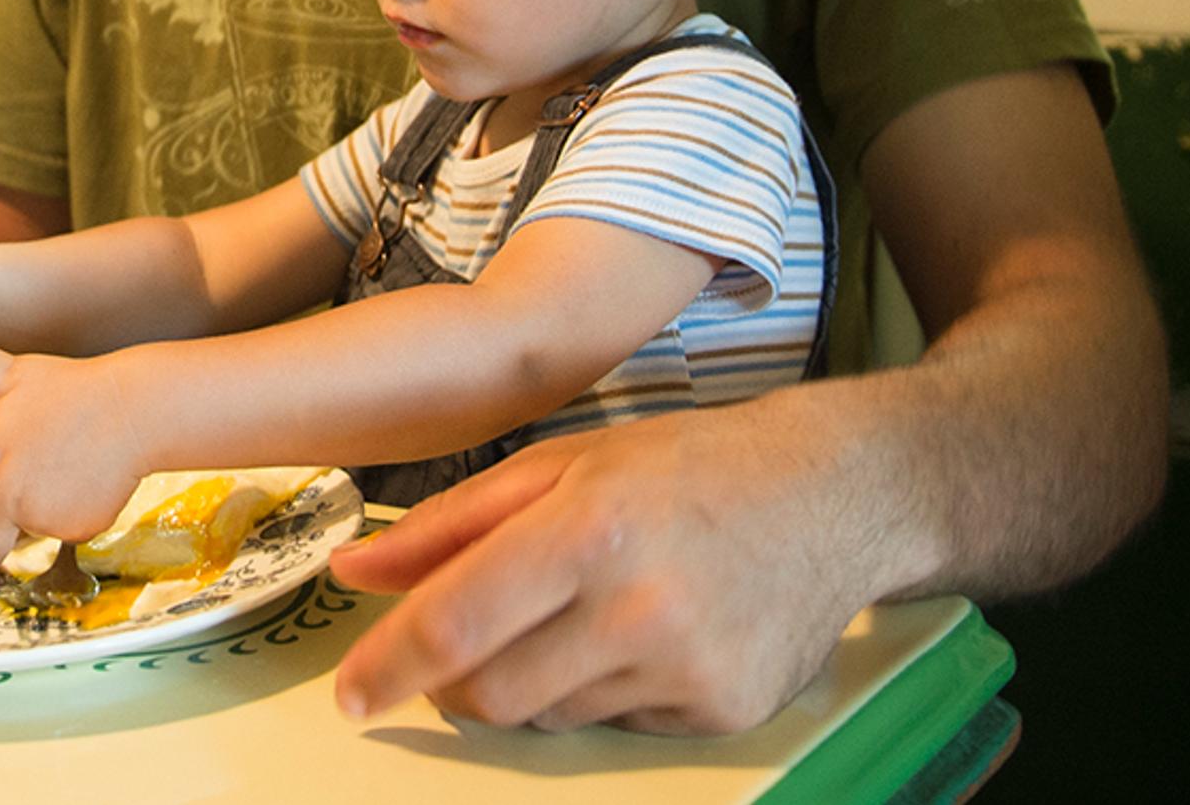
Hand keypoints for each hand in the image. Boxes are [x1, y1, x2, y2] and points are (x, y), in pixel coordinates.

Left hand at [0, 314, 152, 577]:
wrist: (136, 412)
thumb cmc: (72, 386)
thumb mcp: (16, 371)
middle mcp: (13, 494)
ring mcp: (47, 515)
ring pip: (32, 530)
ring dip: (39, 513)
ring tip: (63, 467)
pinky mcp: (79, 529)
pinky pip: (67, 530)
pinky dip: (73, 514)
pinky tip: (87, 480)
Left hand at [328, 401, 878, 733]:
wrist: (836, 495)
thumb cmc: (690, 468)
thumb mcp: (563, 463)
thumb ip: (452, 524)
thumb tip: (356, 574)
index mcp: (589, 528)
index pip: (457, 621)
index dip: (390, 666)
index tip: (352, 695)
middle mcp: (639, 608)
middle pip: (494, 694)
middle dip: (454, 683)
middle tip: (460, 650)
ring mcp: (687, 669)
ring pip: (551, 717)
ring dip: (532, 682)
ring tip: (574, 616)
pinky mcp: (722, 711)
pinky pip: (619, 726)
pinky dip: (603, 692)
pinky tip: (641, 636)